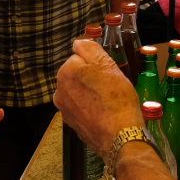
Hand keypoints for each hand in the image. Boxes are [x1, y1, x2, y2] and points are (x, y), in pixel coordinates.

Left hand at [54, 40, 141, 154]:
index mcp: (65, 72)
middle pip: (78, 75)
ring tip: (108, 101)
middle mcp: (59, 90)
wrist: (119, 136)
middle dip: (91, 78)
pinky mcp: (72, 124)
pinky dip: (90, 108)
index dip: (96, 64)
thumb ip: (90, 49)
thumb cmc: (116, 98)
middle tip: (110, 87)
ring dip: (90, 93)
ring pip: (80, 92)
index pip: (80, 57)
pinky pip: (82, 108)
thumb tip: (78, 43)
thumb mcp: (107, 65)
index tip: (108, 73)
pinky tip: (104, 113)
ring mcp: (64, 109)